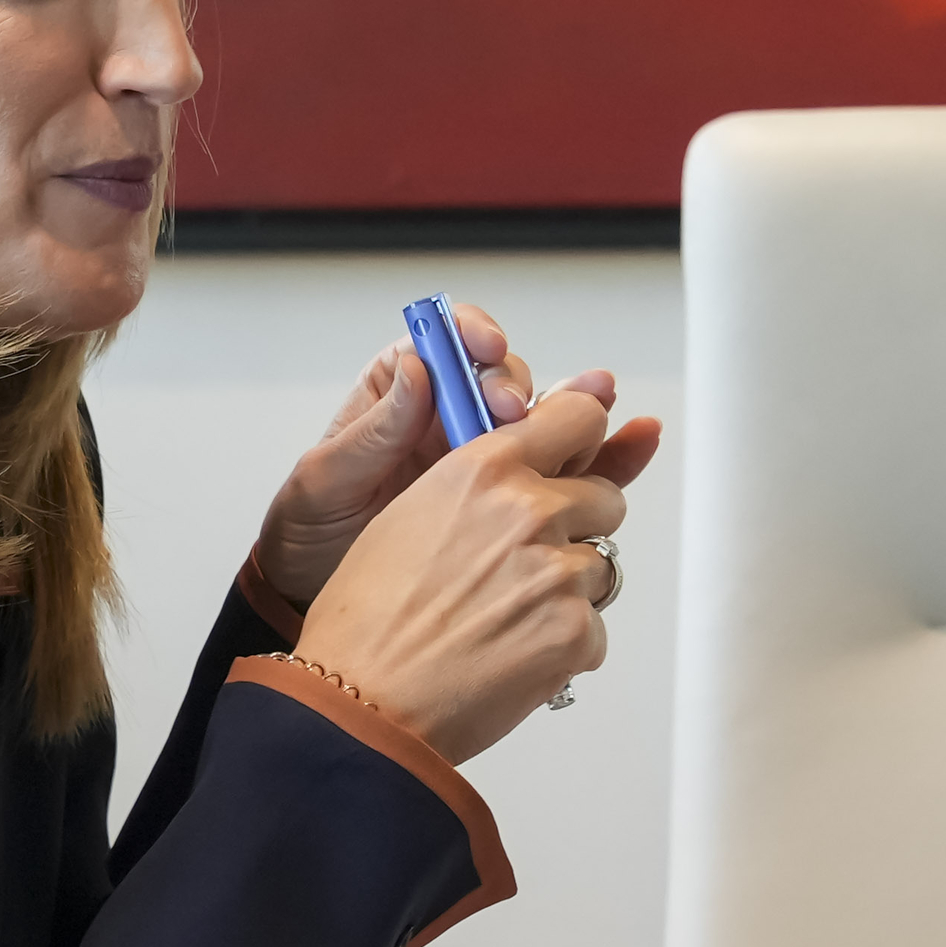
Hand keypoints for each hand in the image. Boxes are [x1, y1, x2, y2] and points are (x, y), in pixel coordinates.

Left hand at [252, 302, 660, 612]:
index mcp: (402, 395)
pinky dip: (606, 456)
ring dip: (579, 413)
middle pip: (507, 380)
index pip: (448, 343)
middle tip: (514, 412)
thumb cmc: (311, 536)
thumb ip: (372, 431)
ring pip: (547, 423)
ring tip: (602, 408)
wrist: (324, 609)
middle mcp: (452, 419)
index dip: (475, 337)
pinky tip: (634, 441)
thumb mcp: (325, 481)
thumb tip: (416, 371)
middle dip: (519, 388)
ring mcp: (489, 461)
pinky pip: (569, 473)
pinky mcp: (518, 503)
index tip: (487, 349)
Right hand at [292, 380, 650, 766]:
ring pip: (600, 569)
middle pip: (605, 500)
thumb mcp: (411, 515)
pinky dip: (564, 647)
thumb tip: (525, 474)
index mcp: (485, 469)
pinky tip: (510, 656)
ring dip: (568, 592)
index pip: (579, 417)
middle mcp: (529, 510)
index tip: (584, 455)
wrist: (361, 701)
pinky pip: (595, 628)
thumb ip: (482, 485)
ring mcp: (558, 570)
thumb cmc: (369, 620)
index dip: (585, 438)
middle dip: (577, 529)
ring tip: (502, 620)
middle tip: (523, 570)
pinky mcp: (575, 629)